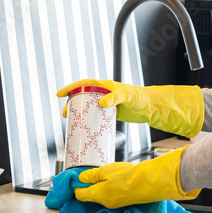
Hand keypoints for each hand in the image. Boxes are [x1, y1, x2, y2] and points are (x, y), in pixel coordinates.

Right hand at [56, 79, 203, 137]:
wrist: (150, 107)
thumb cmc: (140, 97)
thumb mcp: (127, 96)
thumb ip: (115, 97)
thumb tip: (101, 103)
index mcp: (105, 86)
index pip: (84, 84)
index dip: (71, 88)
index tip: (61, 94)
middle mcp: (104, 94)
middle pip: (83, 97)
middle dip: (72, 104)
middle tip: (65, 113)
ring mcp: (106, 104)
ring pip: (88, 108)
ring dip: (79, 114)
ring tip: (72, 122)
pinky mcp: (110, 114)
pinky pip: (96, 117)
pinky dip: (89, 121)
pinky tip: (85, 128)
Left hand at [74, 146, 199, 207]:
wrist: (149, 182)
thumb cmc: (127, 176)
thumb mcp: (105, 171)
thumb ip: (91, 175)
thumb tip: (81, 178)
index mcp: (98, 195)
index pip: (80, 194)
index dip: (76, 186)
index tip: (74, 179)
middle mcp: (105, 202)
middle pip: (90, 196)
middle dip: (87, 186)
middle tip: (87, 175)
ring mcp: (115, 203)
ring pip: (101, 196)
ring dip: (98, 187)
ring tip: (100, 175)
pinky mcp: (124, 201)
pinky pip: (111, 195)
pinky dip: (108, 188)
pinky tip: (112, 180)